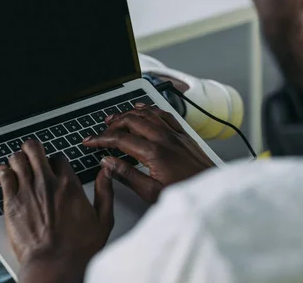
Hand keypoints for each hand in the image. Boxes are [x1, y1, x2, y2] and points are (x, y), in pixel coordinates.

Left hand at [0, 141, 113, 282]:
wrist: (54, 266)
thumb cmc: (78, 250)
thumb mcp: (103, 220)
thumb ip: (105, 192)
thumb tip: (107, 172)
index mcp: (69, 185)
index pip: (59, 157)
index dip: (55, 161)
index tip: (54, 167)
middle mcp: (47, 183)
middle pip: (35, 149)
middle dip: (33, 149)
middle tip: (32, 155)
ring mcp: (27, 191)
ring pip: (18, 159)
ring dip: (18, 159)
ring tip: (18, 164)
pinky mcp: (12, 202)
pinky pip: (3, 175)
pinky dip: (2, 171)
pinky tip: (4, 173)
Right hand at [84, 104, 214, 203]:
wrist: (212, 191)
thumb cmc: (185, 193)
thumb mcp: (151, 192)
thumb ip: (127, 175)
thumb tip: (107, 163)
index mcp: (153, 153)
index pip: (120, 139)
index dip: (101, 139)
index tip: (90, 141)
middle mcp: (164, 138)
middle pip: (131, 121)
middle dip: (112, 124)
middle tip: (100, 131)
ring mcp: (175, 134)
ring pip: (147, 114)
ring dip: (128, 114)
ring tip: (115, 118)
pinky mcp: (183, 135)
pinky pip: (163, 114)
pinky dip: (149, 109)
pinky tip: (143, 109)